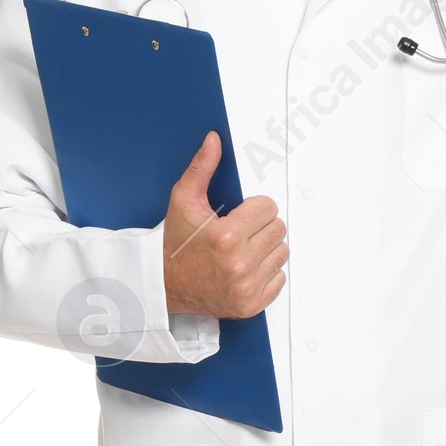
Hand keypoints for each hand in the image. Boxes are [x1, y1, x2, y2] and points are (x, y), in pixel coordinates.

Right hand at [163, 132, 287, 318]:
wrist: (164, 285)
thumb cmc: (175, 244)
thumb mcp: (183, 201)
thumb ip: (202, 168)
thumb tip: (214, 141)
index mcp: (226, 236)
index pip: (269, 208)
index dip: (254, 208)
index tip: (240, 215)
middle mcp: (239, 264)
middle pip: (278, 229)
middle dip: (261, 227)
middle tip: (240, 232)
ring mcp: (246, 286)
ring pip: (281, 253)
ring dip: (266, 249)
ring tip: (242, 250)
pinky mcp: (251, 304)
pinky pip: (279, 279)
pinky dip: (266, 273)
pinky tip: (246, 269)